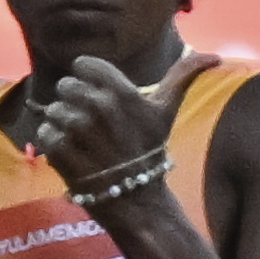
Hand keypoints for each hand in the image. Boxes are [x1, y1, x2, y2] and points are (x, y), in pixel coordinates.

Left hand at [31, 50, 215, 192]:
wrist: (137, 200)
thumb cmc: (150, 150)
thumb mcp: (166, 111)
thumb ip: (183, 77)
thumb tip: (215, 57)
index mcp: (121, 92)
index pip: (84, 65)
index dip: (90, 81)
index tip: (102, 100)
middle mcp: (98, 106)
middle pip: (66, 86)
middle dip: (76, 104)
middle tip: (94, 127)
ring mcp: (76, 128)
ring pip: (53, 110)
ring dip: (64, 125)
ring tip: (85, 143)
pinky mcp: (58, 148)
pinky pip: (44, 132)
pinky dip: (54, 144)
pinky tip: (74, 155)